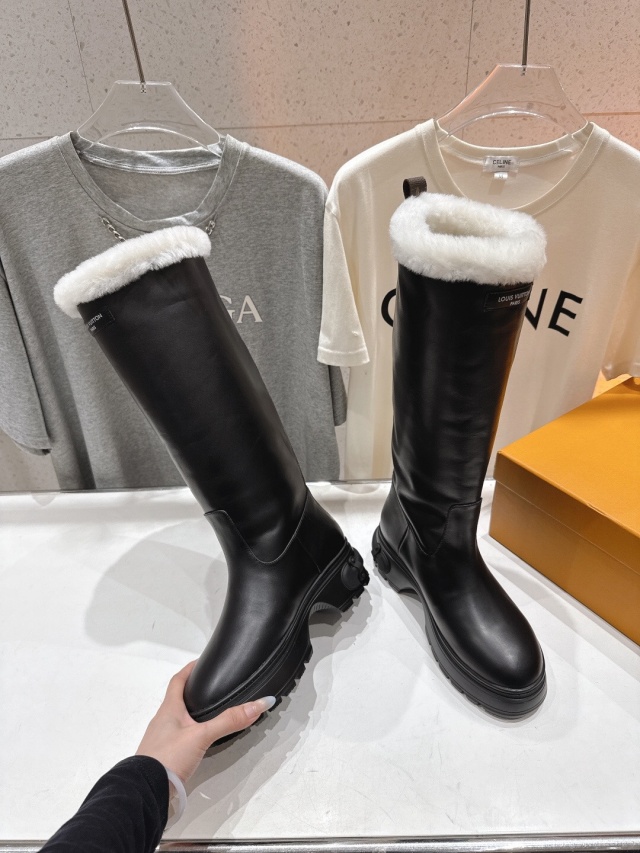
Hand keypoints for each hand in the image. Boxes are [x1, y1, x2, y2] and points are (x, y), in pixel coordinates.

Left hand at [136, 660, 274, 784]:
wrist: (145, 792)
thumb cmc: (167, 758)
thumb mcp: (202, 736)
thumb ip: (229, 721)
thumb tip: (258, 704)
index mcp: (169, 709)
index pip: (178, 680)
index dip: (189, 669)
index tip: (201, 662)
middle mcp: (162, 721)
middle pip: (176, 699)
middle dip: (192, 692)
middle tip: (208, 687)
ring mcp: (161, 740)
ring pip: (177, 720)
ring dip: (190, 715)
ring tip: (208, 714)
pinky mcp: (164, 757)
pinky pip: (177, 738)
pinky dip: (189, 735)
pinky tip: (198, 743)